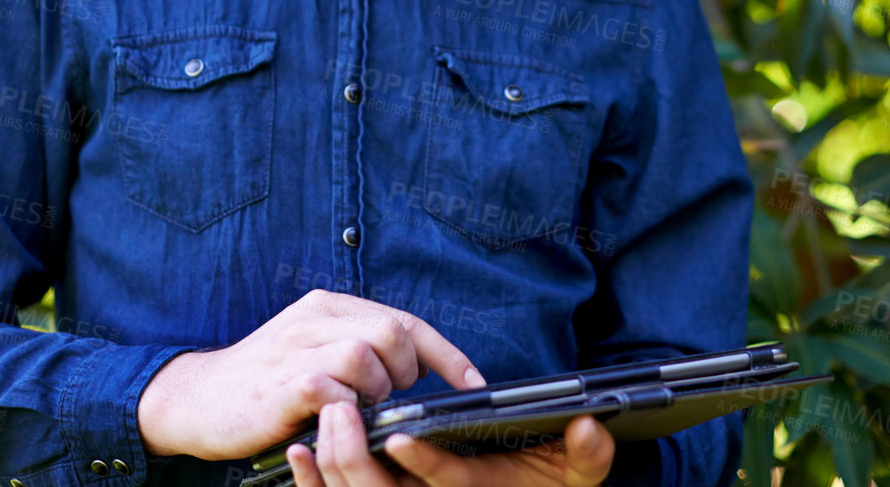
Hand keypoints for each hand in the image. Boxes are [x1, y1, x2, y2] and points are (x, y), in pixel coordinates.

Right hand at [135, 289, 486, 461]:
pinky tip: (335, 420)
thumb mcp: (313, 350)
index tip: (475, 385)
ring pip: (364, 353)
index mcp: (328, 307)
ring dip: (375, 391)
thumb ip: (358, 349)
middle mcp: (313, 319)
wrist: (196, 399)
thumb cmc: (264, 382)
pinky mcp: (278, 384)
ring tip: (360, 410)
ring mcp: (293, 349)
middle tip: (390, 399)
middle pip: (391, 331)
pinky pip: (329, 389)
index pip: (404, 321)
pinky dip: (344, 410)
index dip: (446, 355)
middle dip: (406, 371)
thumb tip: (418, 372)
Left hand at [286, 400, 615, 486]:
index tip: (399, 437)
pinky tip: (297, 451)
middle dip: (354, 459)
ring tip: (325, 415)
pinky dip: (312, 482)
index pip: (446, 486)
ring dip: (331, 463)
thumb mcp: (573, 478)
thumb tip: (592, 425)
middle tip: (341, 410)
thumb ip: (585, 457)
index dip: (423, 466)